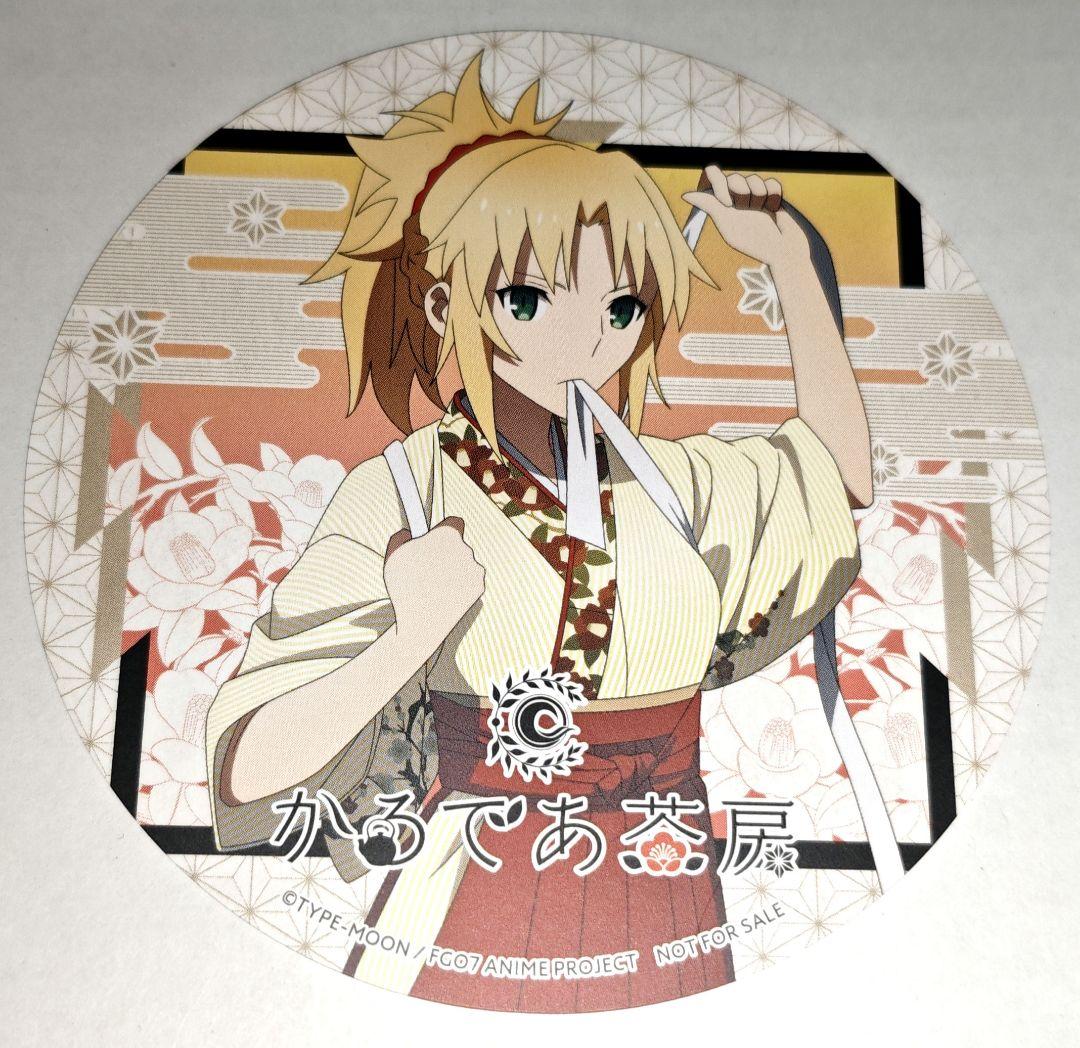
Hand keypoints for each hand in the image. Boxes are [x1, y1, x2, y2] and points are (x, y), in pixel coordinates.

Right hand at [383, 516, 485, 646]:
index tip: (437, 535)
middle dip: (445, 552)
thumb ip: (400, 536)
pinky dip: (460, 584)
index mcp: (447, 536)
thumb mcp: (392, 556)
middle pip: (458, 545)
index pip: (454, 522)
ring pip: (464, 563)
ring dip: (453, 569)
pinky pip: (470, 580)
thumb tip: (407, 533)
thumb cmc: (405, 590)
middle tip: (428, 566)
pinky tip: (444, 593)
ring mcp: (475, 568)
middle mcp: (466, 549)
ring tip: (433, 585)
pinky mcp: (480, 586)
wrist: (422, 625)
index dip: (443, 528)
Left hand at [682, 166, 808, 269]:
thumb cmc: (753, 241)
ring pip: (754, 178)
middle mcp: (735, 198)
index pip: (712, 176)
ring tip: (761, 214)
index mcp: (720, 206)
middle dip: (741, 194)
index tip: (726, 203)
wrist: (783, 250)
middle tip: (747, 212)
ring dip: (759, 196)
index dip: (719, 183)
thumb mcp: (728, 225)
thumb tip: (685, 195)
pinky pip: (771, 182)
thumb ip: (710, 206)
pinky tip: (774, 210)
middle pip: (733, 177)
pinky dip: (774, 196)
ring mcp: (754, 195)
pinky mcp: (771, 194)